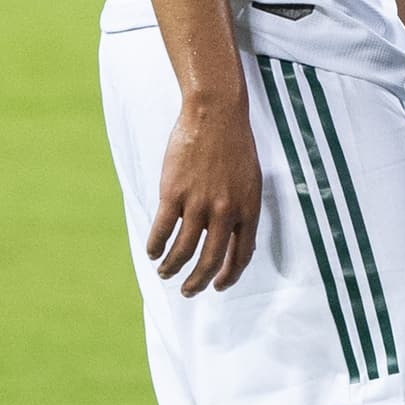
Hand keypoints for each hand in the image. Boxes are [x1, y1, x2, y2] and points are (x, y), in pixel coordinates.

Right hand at [147, 96, 262, 296]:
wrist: (216, 113)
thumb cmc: (235, 144)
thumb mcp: (251, 179)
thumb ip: (243, 209)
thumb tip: (235, 239)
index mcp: (248, 208)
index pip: (241, 255)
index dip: (229, 276)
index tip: (219, 285)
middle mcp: (224, 211)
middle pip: (210, 261)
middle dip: (198, 282)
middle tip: (189, 291)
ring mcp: (198, 203)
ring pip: (182, 251)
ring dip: (172, 268)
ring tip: (165, 273)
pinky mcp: (173, 193)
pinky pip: (162, 231)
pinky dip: (155, 246)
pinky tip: (153, 251)